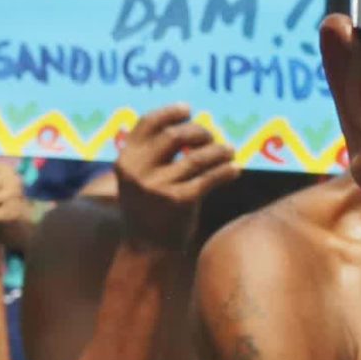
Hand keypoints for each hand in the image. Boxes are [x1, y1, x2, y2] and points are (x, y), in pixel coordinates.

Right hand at [114, 105, 237, 250]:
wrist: (146, 249)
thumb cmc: (147, 208)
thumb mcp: (136, 178)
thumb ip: (151, 154)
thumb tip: (189, 124)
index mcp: (125, 160)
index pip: (147, 123)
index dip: (169, 112)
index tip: (188, 110)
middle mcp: (138, 171)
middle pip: (175, 135)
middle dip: (199, 132)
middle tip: (212, 137)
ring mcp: (158, 187)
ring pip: (197, 157)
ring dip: (218, 150)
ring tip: (230, 150)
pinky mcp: (178, 202)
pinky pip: (208, 179)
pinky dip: (225, 172)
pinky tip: (235, 170)